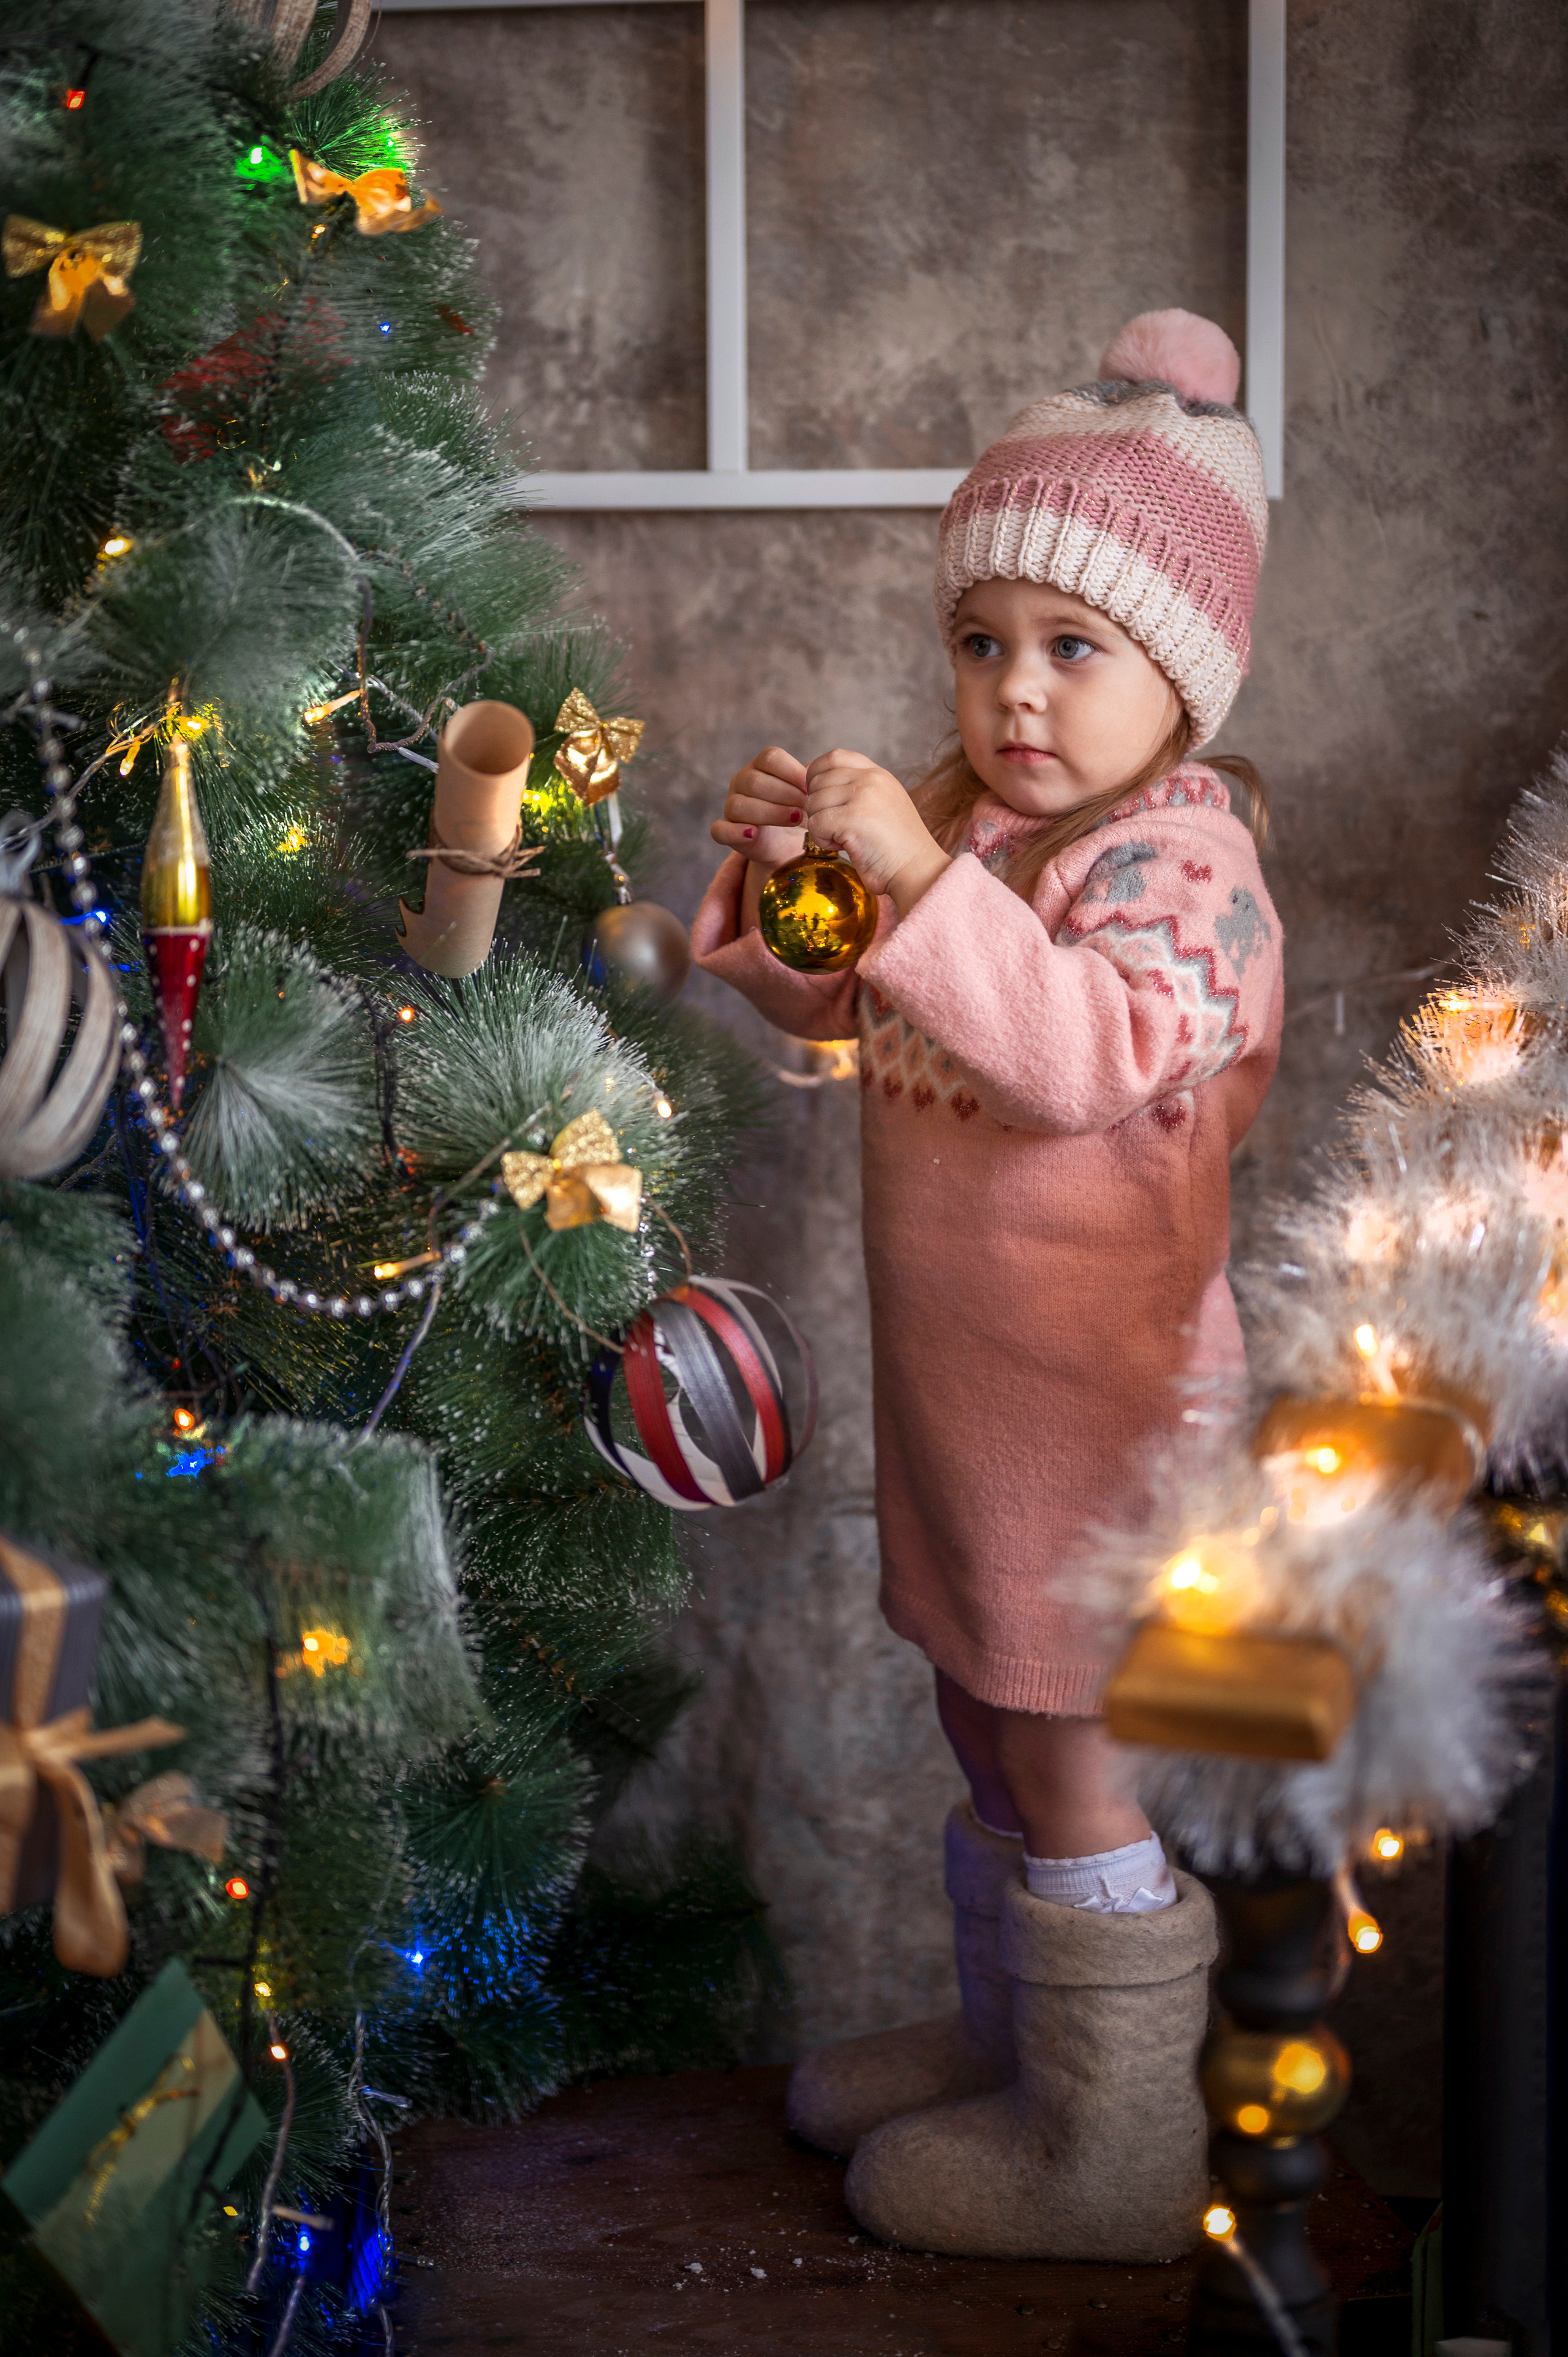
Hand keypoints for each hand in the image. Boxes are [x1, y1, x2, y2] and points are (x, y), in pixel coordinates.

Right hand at [711, 746, 809, 866]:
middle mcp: (742, 782)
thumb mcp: (808, 794)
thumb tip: (819, 771)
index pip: (770, 758)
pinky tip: (753, 834)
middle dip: (785, 794)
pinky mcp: (726, 831)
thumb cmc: (799, 813)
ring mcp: (731, 806)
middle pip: (755, 781)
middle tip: (806, 806)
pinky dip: (735, 832)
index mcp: (761, 767)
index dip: (791, 771)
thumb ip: (811, 781)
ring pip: (740, 805)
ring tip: (795, 819)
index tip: (810, 787)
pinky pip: (720, 830)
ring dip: (770, 812)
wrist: (790, 845)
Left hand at [804, 749, 950, 912]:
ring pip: (813, 802)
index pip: (834, 757)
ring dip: (820, 826)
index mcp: (878, 774)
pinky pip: (816, 824)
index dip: (816, 775)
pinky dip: (823, 841)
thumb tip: (813, 784)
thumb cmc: (896, 848)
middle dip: (817, 807)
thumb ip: (855, 790)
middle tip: (836, 828)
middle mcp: (871, 778)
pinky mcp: (853, 818)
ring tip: (843, 839)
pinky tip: (843, 847)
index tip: (820, 798)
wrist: (918, 871)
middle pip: (818, 781)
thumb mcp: (881, 805)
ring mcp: (863, 796)